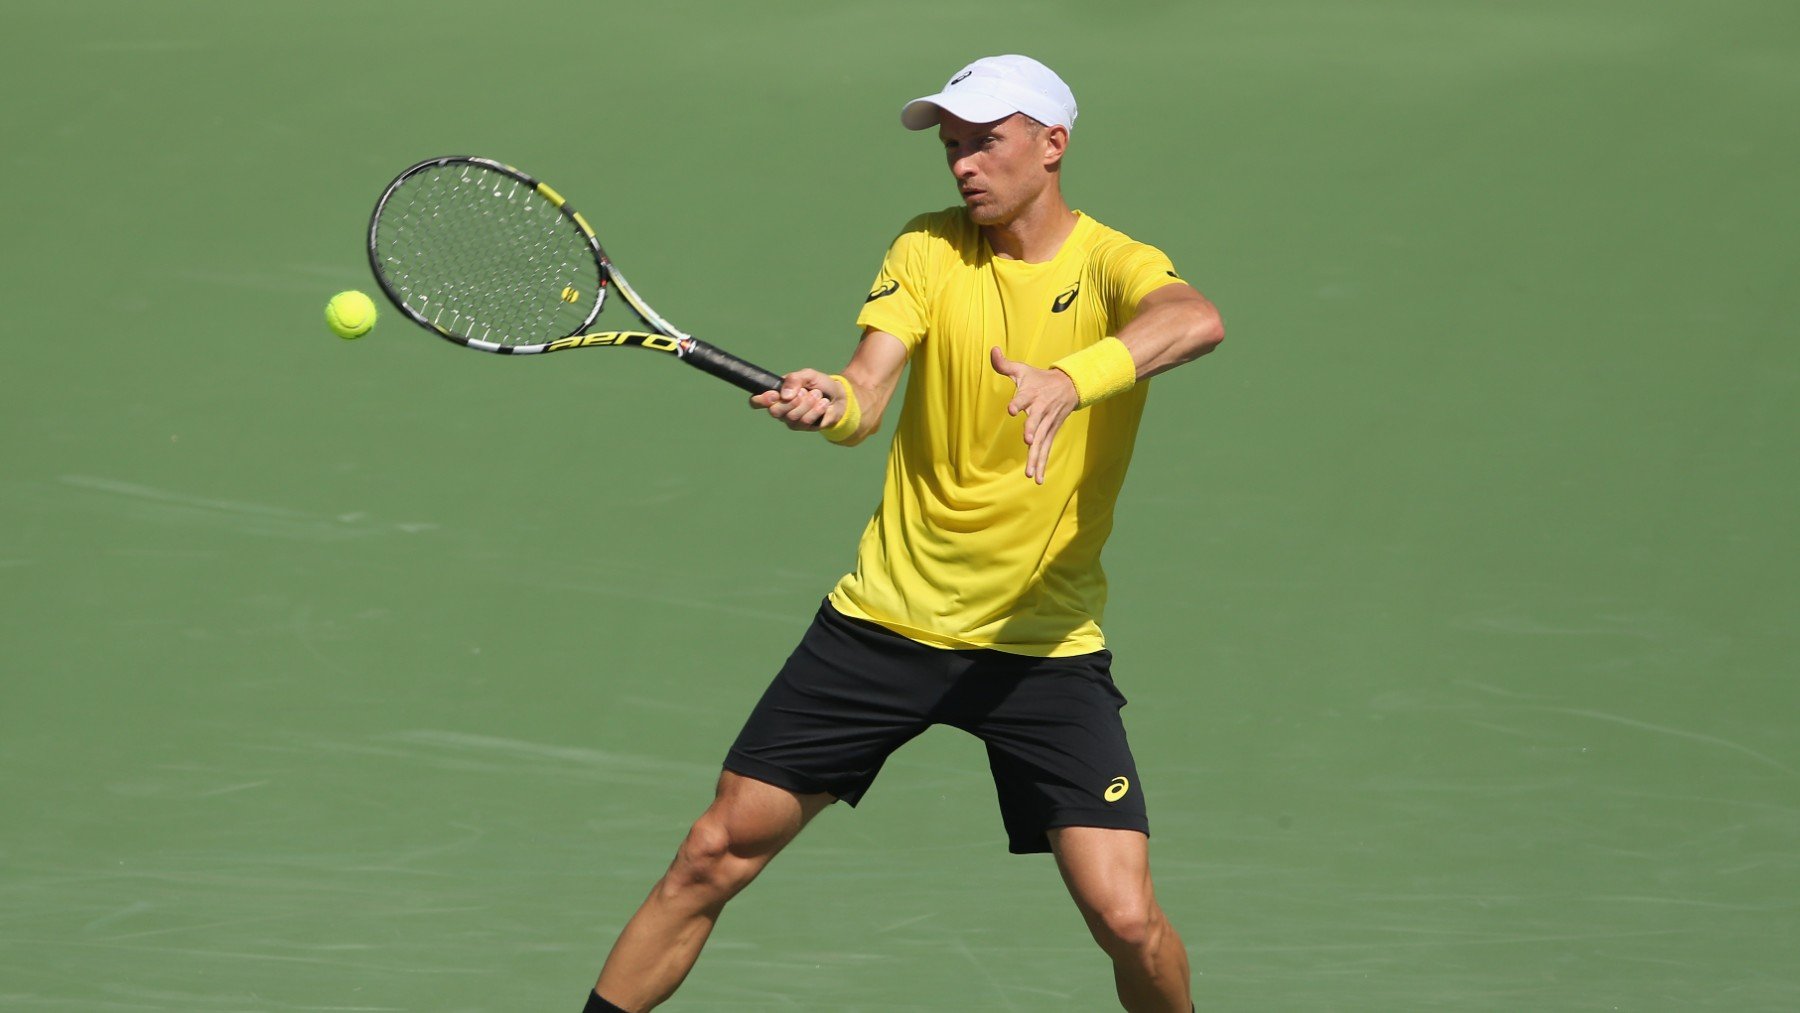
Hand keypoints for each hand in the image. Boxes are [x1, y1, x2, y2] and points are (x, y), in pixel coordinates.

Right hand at [748, 369, 842, 431]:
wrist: (838, 395)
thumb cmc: (819, 384)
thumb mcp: (808, 375)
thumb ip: (794, 379)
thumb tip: (785, 395)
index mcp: (776, 395)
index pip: (757, 402)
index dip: (761, 400)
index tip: (774, 395)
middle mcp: (780, 409)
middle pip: (775, 411)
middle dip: (792, 402)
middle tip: (804, 392)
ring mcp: (791, 420)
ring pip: (792, 417)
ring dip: (808, 403)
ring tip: (817, 395)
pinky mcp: (804, 427)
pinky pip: (806, 422)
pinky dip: (816, 410)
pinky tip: (823, 404)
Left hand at [990, 347, 1077, 484]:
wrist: (1069, 385)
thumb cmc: (1039, 378)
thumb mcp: (1022, 369)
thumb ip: (1004, 364)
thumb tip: (992, 350)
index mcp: (1032, 393)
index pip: (1024, 397)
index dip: (1018, 402)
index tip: (1012, 409)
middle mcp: (1041, 410)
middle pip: (1037, 422)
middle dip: (1033, 431)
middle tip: (1028, 440)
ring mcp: (1047, 423)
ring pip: (1042, 441)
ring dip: (1036, 457)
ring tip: (1030, 473)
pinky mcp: (1051, 433)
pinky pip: (1046, 450)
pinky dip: (1042, 464)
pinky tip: (1037, 479)